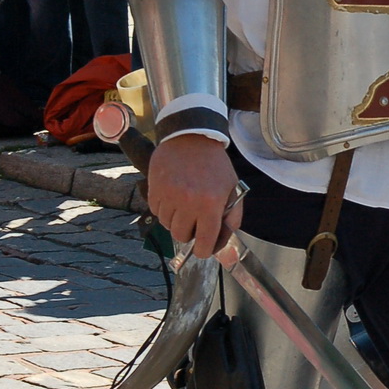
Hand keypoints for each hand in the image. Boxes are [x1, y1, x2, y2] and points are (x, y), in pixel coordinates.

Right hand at [147, 134, 243, 257]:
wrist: (191, 137)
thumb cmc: (215, 165)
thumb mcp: (233, 189)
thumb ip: (232, 217)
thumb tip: (222, 242)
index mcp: (211, 204)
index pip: (204, 243)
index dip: (204, 250)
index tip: (203, 249)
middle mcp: (188, 202)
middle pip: (181, 236)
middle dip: (188, 232)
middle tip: (195, 220)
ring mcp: (169, 196)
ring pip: (167, 225)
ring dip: (175, 219)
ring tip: (184, 203)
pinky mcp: (154, 189)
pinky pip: (156, 211)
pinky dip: (164, 208)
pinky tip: (173, 195)